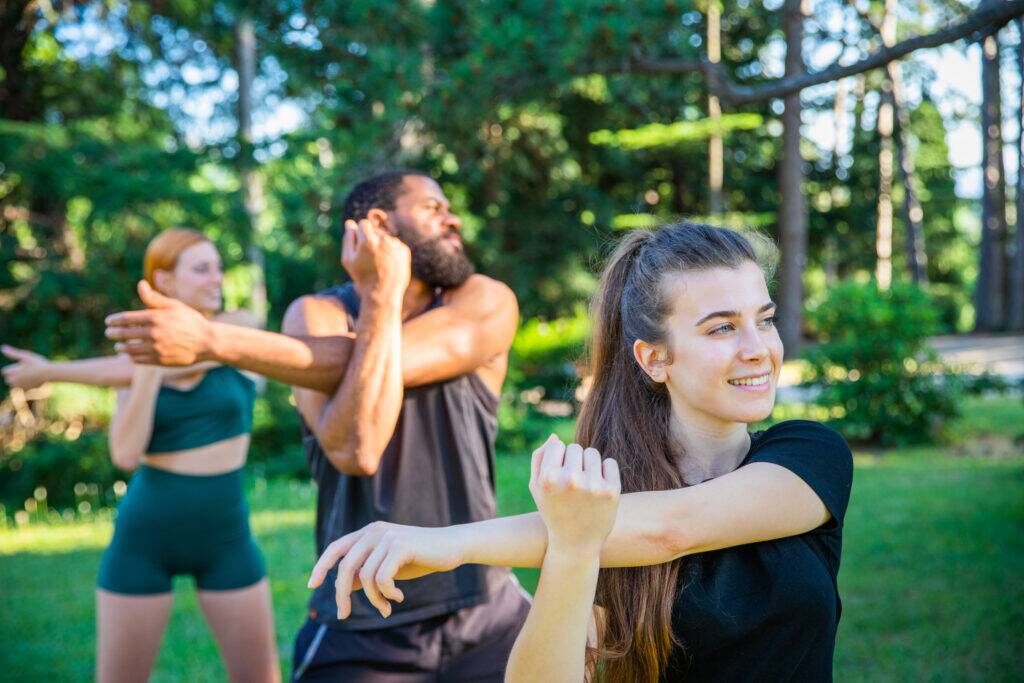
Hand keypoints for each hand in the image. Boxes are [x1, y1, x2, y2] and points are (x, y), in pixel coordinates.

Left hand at [1, 346, 52, 388]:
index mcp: (10, 372)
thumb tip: (2, 347)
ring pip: (14, 384)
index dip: (14, 368)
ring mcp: (18, 387)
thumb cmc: (37, 363)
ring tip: (31, 376)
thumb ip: (12, 353)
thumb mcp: (25, 356)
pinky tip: (33, 381)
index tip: (24, 366)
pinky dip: (25, 385)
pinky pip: (21, 389)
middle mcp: (12, 381)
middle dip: (15, 375)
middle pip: (9, 378)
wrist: (49, 374)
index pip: (5, 371)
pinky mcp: (24, 391)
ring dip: (19, 381)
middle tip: (28, 371)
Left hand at [105, 281, 213, 365]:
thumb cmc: (190, 321)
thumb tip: (140, 284)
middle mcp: (154, 333)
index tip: (108, 322)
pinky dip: (132, 357)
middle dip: (114, 333)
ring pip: (130, 349)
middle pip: (125, 334)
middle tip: (109, 333)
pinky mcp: (160, 360)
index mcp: (155, 317)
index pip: (126, 319)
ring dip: (121, 347)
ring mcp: (156, 348)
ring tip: (118, 345)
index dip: (114, 321)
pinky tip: (130, 354)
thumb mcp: (174, 306)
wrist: (207, 342)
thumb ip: (154, 298)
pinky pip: (139, 360)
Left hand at [307, 521, 464, 619]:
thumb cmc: (419, 557)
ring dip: (374, 599)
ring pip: (365, 578)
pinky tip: (398, 596)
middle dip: (341, 595)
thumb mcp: (387, 566)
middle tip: (344, 615)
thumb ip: (365, 572)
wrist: (451, 547)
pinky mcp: (400, 546)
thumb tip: (341, 587)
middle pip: (345, 567)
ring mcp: (387, 537)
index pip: (336, 548)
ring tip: (387, 607)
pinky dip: (387, 593)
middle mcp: (374, 531)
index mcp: (368, 533)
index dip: (322, 566)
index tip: (312, 585)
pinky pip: (382, 578)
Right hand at [341, 219, 410, 295]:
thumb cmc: (362, 276)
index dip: (360, 234)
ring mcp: (396, 245)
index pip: (363, 223)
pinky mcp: (404, 251)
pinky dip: (391, 252)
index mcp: (368, 241)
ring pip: (386, 238)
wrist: (383, 293)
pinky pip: (395, 245)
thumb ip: (348, 239)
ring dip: (381, 246)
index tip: (360, 245)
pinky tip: (388, 265)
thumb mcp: (348, 260)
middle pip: (375, 230)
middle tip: (369, 258)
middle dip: (371, 240)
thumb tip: (350, 223)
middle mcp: (384, 240)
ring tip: (379, 263)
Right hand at [530, 435, 619, 554]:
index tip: (558, 476)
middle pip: (576, 448)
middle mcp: (570, 481)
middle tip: (573, 483)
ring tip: (585, 485)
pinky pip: (609, 463)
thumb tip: (555, 437)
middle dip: (574, 461)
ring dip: (589, 465)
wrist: (575, 544)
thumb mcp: (537, 487)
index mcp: (548, 479)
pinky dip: (605, 472)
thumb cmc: (553, 511)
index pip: (557, 446)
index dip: (557, 459)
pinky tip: (598, 488)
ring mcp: (592, 486)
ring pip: (593, 453)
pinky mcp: (612, 492)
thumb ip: (539, 458)